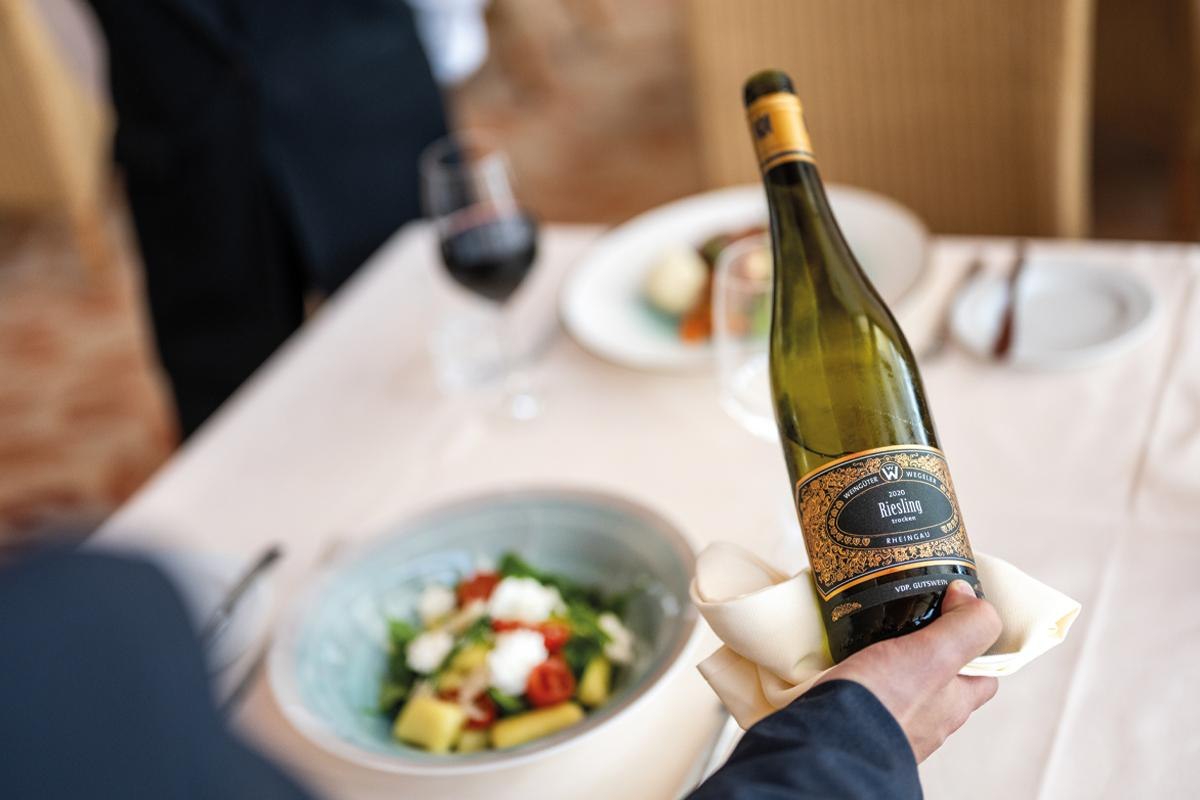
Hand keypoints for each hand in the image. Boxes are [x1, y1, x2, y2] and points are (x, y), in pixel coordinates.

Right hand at [815, 580, 1001, 761]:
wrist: (829, 745)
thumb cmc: (885, 703)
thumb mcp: (936, 654)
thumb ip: (965, 626)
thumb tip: (969, 595)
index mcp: (953, 705)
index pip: (983, 676)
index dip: (978, 648)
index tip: (956, 617)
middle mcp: (928, 721)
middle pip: (941, 683)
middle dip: (928, 655)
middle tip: (908, 624)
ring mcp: (893, 727)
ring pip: (903, 693)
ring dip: (892, 670)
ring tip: (870, 641)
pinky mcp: (858, 726)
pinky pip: (868, 700)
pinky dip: (862, 683)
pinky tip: (845, 666)